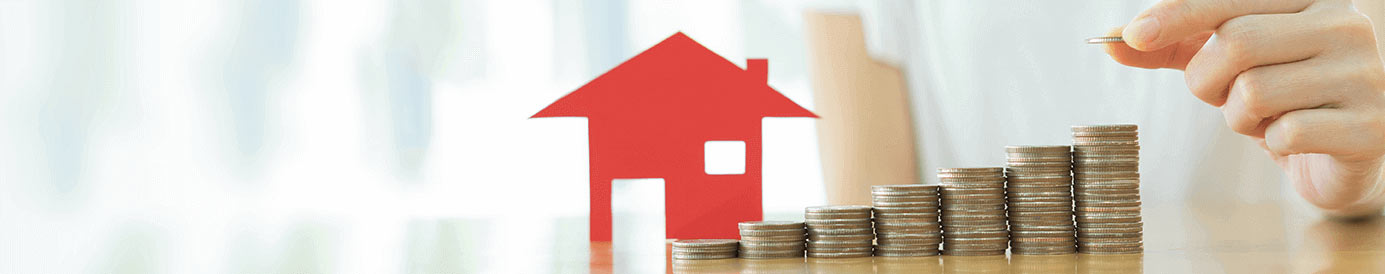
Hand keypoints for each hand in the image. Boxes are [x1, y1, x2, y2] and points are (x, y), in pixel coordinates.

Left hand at [1105, 0, 1384, 217]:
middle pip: (1237, 42)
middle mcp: (1346, 26)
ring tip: (1265, 117)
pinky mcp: (1371, 126)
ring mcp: (1366, 74)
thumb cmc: (1277, 94)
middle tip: (1220, 95)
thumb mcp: (1222, 62)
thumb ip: (1171, 46)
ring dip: (1238, 116)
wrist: (1339, 153)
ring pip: (1256, 91)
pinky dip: (1270, 142)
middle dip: (1207, 78)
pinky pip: (1286, 133)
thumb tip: (1111, 42)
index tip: (1134, 36)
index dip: (1179, 14)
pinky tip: (1290, 139)